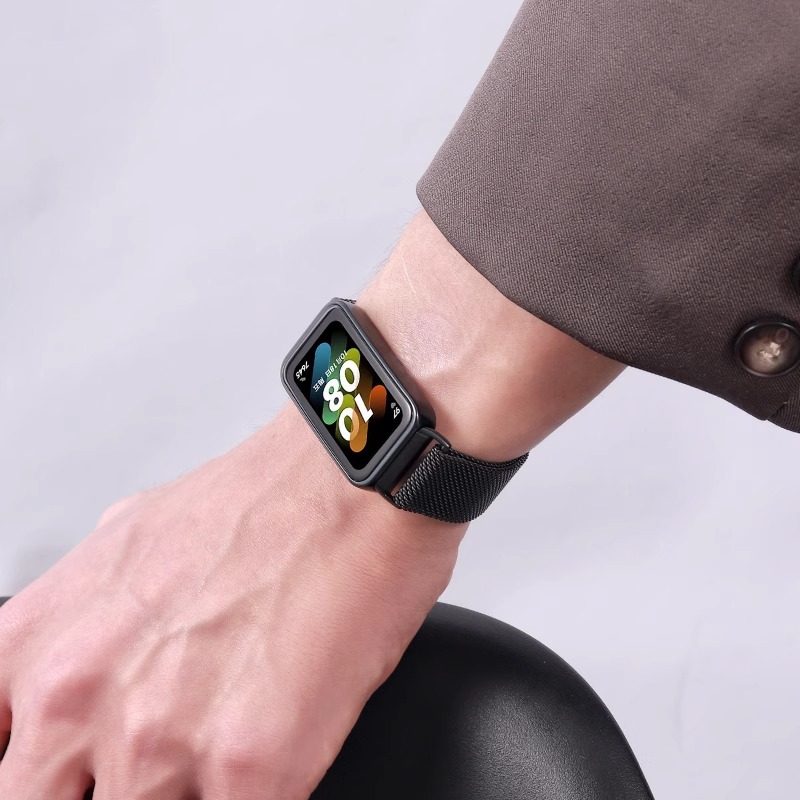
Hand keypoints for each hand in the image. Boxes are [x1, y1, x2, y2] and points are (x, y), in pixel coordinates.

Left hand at [0, 406, 462, 797]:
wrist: (354, 487)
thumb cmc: (264, 502)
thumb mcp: (127, 542)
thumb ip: (82, 621)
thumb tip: (87, 670)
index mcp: (41, 645)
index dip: (42, 771)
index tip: (77, 768)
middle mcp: (79, 699)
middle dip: (110, 784)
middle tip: (165, 753)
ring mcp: (159, 743)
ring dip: (185, 789)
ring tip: (225, 736)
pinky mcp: (250, 772)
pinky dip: (253, 791)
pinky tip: (275, 749)